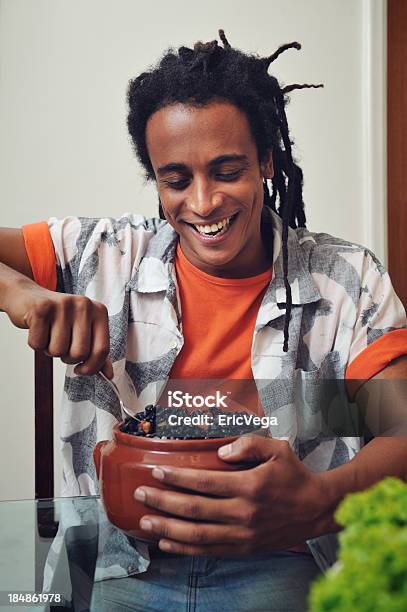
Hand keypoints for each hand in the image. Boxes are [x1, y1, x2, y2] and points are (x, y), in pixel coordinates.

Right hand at [4, 275, 112, 376]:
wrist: (28, 297)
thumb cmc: (58, 318)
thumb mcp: (82, 331)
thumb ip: (96, 351)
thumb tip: (109, 375)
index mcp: (99, 311)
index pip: (102, 349)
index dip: (91, 367)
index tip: (81, 369)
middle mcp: (84, 305)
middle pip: (80, 353)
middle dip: (67, 358)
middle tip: (61, 345)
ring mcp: (63, 305)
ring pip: (58, 350)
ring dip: (50, 350)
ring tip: (49, 334)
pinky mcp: (41, 308)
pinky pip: (39, 343)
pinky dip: (36, 343)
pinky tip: (38, 329)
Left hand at [135, 435, 329, 555]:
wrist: (317, 509)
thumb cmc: (294, 475)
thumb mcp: (278, 448)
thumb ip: (249, 444)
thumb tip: (220, 452)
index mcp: (250, 486)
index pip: (205, 482)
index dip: (178, 477)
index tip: (157, 471)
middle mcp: (244, 513)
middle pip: (194, 509)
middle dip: (163, 502)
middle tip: (140, 494)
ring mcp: (243, 535)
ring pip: (198, 535)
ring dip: (168, 528)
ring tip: (145, 521)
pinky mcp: (245, 548)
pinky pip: (210, 551)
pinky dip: (185, 549)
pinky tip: (167, 542)